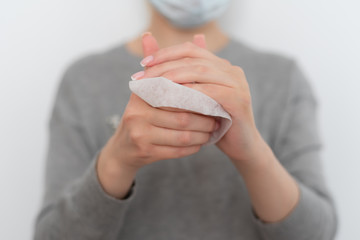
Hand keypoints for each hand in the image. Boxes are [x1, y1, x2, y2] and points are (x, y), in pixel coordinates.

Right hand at [97, 33, 216, 197]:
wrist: (123, 149)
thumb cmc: (142, 114)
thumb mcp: (145, 90)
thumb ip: (153, 66)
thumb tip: (150, 35)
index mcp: (141, 94)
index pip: (177, 93)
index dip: (198, 96)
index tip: (214, 98)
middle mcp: (137, 113)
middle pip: (182, 117)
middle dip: (204, 119)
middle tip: (218, 118)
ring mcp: (140, 134)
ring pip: (183, 136)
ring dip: (202, 135)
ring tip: (212, 131)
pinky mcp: (145, 151)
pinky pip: (178, 151)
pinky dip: (193, 148)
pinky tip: (200, 143)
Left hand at [136, 36, 265, 168]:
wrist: (239, 145)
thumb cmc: (211, 121)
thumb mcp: (192, 98)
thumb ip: (177, 79)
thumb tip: (150, 58)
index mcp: (219, 65)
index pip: (190, 49)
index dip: (166, 53)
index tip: (143, 63)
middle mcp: (230, 69)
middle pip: (193, 59)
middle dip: (165, 66)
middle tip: (144, 77)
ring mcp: (237, 83)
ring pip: (201, 71)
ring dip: (175, 77)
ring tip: (154, 86)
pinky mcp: (239, 99)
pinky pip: (211, 91)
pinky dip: (191, 92)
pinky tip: (173, 98)